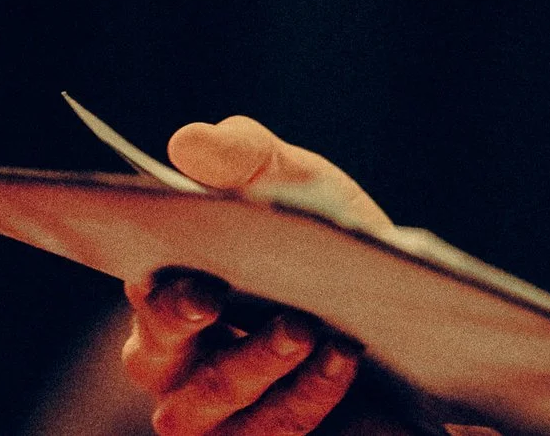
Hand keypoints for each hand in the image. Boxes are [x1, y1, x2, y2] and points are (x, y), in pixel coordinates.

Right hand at [118, 116, 391, 434]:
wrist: (405, 304)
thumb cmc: (325, 237)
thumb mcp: (299, 185)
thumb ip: (248, 157)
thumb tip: (190, 141)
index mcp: (170, 294)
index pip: (144, 297)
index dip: (158, 294)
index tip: (192, 280)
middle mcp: (177, 364)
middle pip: (155, 360)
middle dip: (185, 329)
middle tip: (219, 298)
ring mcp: (218, 416)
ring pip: (209, 404)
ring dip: (255, 364)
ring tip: (306, 327)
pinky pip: (273, 430)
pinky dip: (307, 392)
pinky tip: (343, 356)